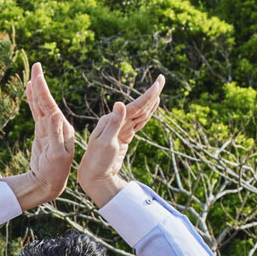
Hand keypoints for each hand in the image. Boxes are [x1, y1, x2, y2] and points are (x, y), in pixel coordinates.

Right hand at [4, 63, 76, 210]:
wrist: (49, 182)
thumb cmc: (55, 171)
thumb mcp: (57, 154)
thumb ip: (55, 134)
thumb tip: (54, 114)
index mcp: (63, 128)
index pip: (51, 106)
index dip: (43, 91)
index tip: (38, 76)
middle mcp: (57, 124)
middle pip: (46, 101)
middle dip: (41, 84)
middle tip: (36, 66)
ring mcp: (48, 127)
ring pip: (41, 104)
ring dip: (37, 89)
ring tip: (34, 73)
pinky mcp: (41, 131)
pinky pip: (36, 112)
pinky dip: (33, 100)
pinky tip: (30, 89)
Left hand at [77, 77, 163, 206]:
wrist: (94, 176)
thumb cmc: (98, 161)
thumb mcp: (105, 143)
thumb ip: (114, 123)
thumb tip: (120, 103)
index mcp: (110, 120)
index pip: (133, 106)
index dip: (147, 96)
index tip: (158, 84)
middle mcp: (115, 121)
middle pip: (137, 106)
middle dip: (150, 94)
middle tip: (162, 79)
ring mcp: (120, 129)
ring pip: (139, 113)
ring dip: (149, 103)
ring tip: (159, 89)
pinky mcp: (124, 137)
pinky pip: (137, 123)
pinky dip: (145, 115)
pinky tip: (150, 109)